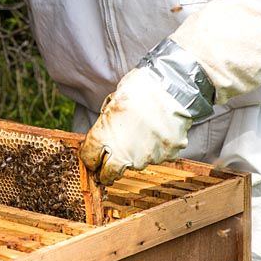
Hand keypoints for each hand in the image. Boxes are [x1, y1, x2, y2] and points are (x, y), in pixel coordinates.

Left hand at [80, 67, 191, 184]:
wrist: (172, 87)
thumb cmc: (140, 89)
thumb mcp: (113, 101)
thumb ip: (106, 121)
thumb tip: (104, 131)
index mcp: (104, 136)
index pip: (89, 158)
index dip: (90, 158)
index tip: (94, 158)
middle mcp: (123, 153)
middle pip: (109, 174)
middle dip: (107, 172)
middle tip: (109, 168)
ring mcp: (146, 157)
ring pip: (136, 164)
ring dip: (136, 155)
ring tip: (142, 135)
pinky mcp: (166, 156)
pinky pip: (159, 157)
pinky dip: (157, 148)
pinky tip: (158, 133)